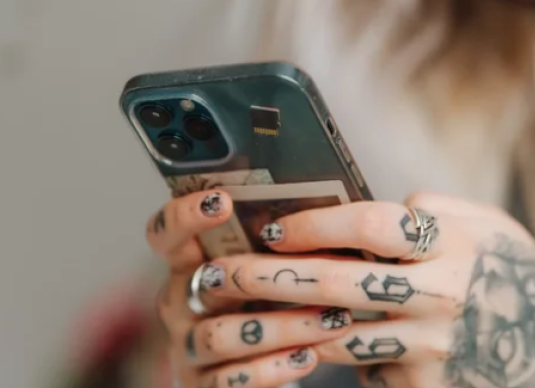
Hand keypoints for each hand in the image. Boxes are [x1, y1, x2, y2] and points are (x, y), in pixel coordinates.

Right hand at [146, 190, 353, 387]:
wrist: (255, 369)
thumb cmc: (269, 303)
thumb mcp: (267, 269)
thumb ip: (279, 245)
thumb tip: (326, 213)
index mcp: (190, 263)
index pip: (166, 233)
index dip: (185, 214)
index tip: (223, 201)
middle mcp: (180, 302)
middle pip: (203, 284)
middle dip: (258, 278)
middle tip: (314, 272)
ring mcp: (187, 346)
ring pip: (220, 336)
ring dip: (282, 327)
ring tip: (332, 319)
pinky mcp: (201, 385)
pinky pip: (230, 380)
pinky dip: (273, 369)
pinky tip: (309, 356)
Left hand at [198, 193, 534, 387]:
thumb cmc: (519, 278)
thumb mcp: (493, 229)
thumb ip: (438, 210)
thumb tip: (389, 204)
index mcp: (454, 244)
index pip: (373, 225)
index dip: (318, 221)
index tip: (274, 223)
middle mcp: (438, 294)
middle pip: (337, 281)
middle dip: (268, 276)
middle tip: (214, 272)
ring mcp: (428, 345)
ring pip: (335, 331)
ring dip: (275, 324)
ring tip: (225, 316)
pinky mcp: (421, 383)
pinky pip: (360, 364)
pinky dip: (319, 354)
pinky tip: (280, 347)